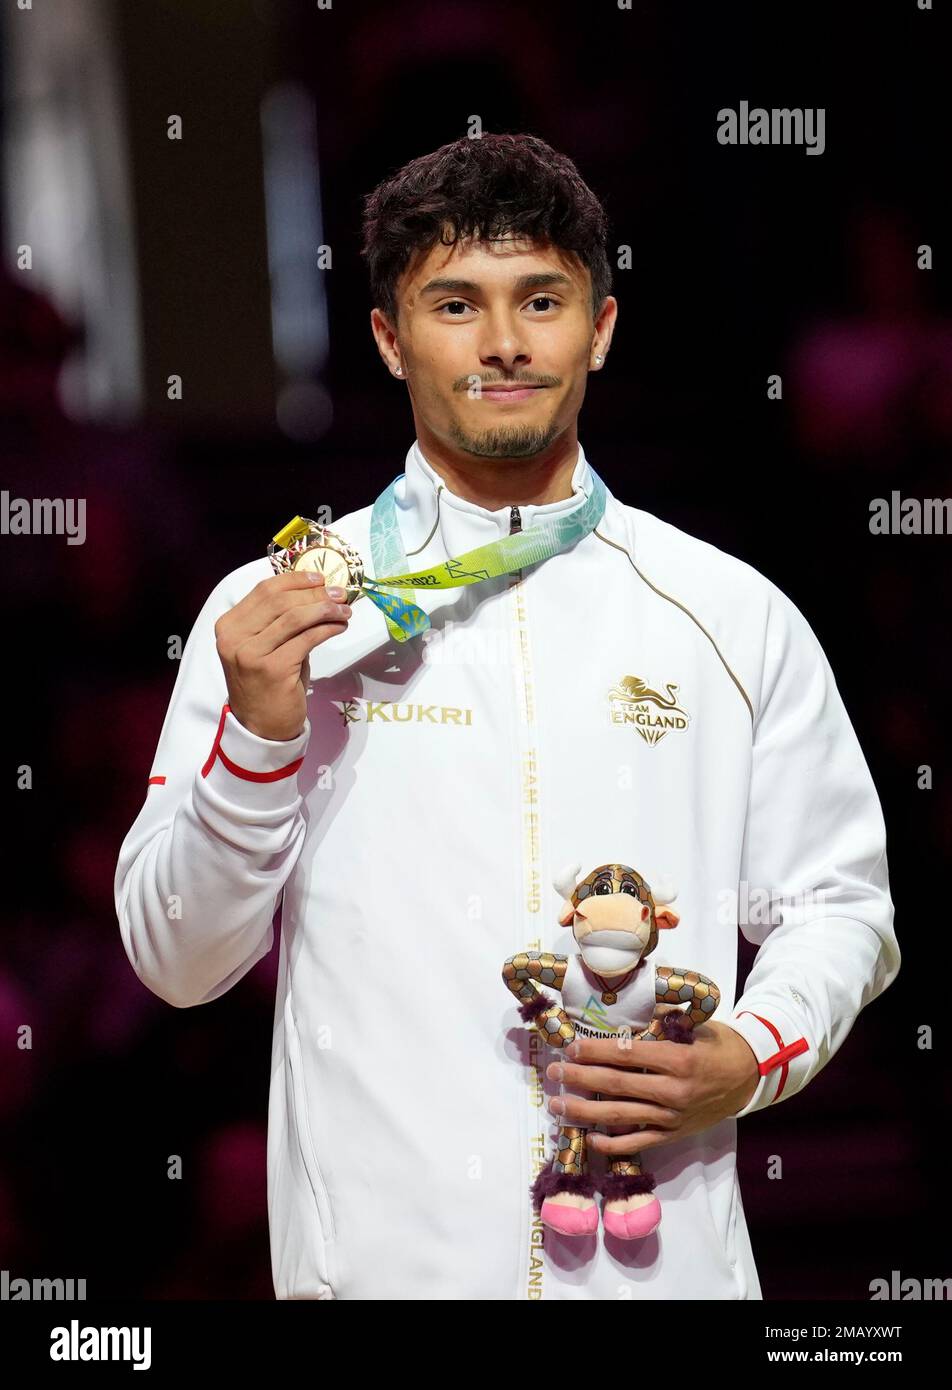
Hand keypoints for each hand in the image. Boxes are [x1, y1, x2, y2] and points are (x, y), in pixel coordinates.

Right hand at [215, 571, 351, 740]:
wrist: (261, 726)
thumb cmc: (267, 683)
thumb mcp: (265, 646)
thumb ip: (279, 620)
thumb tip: (317, 592)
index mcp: (228, 625)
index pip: (264, 590)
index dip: (295, 580)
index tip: (320, 578)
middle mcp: (234, 637)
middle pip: (280, 601)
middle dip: (315, 593)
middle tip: (339, 594)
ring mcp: (250, 654)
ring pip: (295, 617)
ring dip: (325, 610)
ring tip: (344, 611)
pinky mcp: (272, 669)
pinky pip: (307, 639)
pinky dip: (327, 629)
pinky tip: (339, 627)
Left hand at [544, 1021, 760, 1157]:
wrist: (751, 1077)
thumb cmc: (719, 1045)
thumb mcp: (694, 1027)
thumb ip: (659, 1022)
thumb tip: (623, 1012)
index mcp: (678, 1060)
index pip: (626, 1055)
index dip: (595, 1052)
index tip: (570, 1048)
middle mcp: (673, 1091)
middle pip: (617, 1086)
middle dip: (580, 1079)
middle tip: (553, 1072)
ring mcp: (673, 1117)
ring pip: (622, 1116)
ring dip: (586, 1111)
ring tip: (558, 1104)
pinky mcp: (674, 1134)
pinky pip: (639, 1142)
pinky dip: (614, 1144)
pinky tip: (590, 1138)